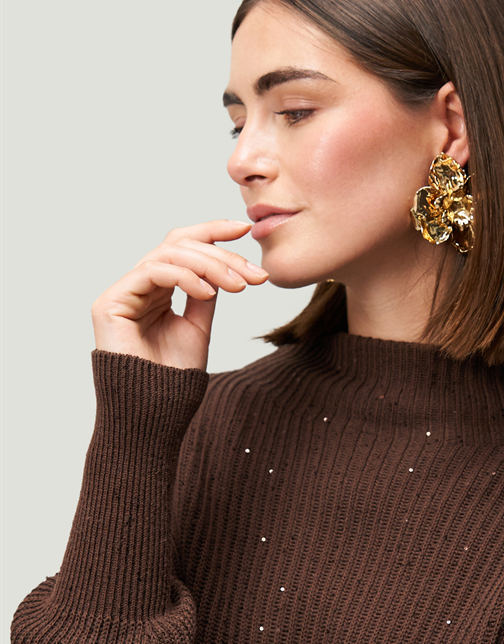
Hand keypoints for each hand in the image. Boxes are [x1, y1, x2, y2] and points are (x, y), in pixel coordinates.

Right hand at [92, 220, 267, 370]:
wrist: (154, 414)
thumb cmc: (173, 380)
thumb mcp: (199, 328)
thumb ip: (205, 294)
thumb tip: (225, 266)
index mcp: (158, 291)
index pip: (182, 247)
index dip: (212, 232)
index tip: (244, 229)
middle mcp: (139, 287)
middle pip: (178, 245)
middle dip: (221, 254)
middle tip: (254, 275)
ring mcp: (123, 293)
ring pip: (168, 254)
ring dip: (210, 266)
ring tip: (238, 286)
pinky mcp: (110, 302)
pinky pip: (152, 271)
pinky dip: (185, 276)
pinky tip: (208, 292)